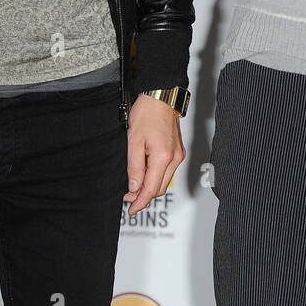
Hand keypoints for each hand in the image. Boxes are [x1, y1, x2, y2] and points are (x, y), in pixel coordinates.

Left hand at [124, 93, 184, 215]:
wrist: (162, 95)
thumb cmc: (147, 113)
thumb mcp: (133, 140)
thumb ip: (134, 166)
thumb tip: (134, 187)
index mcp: (163, 157)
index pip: (151, 189)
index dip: (139, 202)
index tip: (131, 209)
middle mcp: (174, 158)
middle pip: (159, 188)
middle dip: (143, 196)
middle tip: (128, 196)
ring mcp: (178, 155)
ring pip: (164, 181)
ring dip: (149, 186)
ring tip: (134, 184)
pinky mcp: (178, 151)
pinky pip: (167, 171)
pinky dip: (156, 176)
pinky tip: (145, 172)